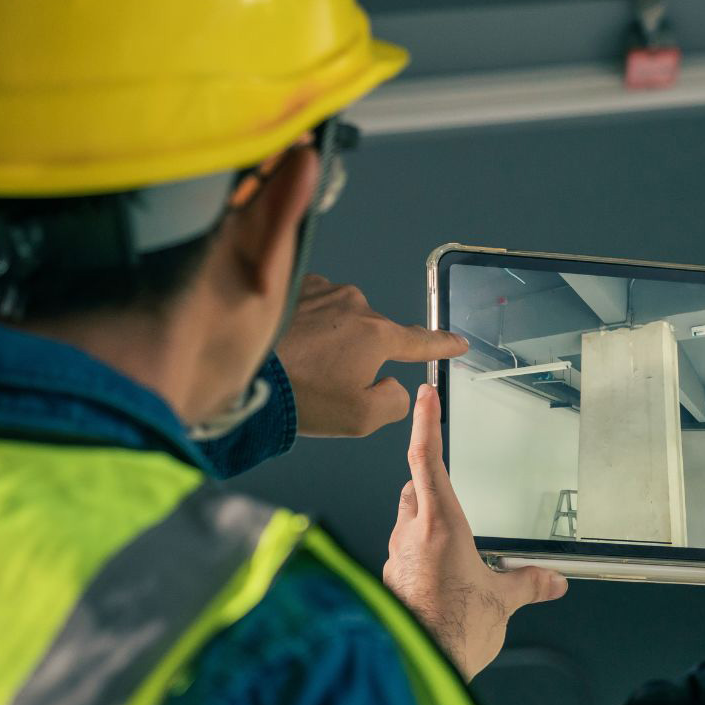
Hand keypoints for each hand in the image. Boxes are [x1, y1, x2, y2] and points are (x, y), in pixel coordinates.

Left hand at [275, 274, 467, 437]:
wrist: (246, 370)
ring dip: (330, 340)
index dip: (442, 345)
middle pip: (372, 335)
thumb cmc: (300, 396)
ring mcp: (325, 291)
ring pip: (341, 320)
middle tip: (326, 384)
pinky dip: (308, 325)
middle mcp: (356, 305)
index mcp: (378, 335)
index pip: (421, 341)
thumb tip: (392, 384)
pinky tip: (290, 344)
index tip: (458, 343)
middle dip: (358, 358)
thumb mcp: (361, 418)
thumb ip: (394, 401)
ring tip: (301, 365)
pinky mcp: (297, 286)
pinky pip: (315, 307)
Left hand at [382, 384, 566, 677]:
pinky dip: (416, 556)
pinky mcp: (390, 582)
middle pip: (411, 489)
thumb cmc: (453, 631)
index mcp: (440, 526)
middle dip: (424, 480)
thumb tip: (550, 581)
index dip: (425, 423)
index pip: (426, 460)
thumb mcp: (501, 603)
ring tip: (446, 537)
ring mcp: (395, 559)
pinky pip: (401, 556)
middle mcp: (410, 536)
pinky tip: (434, 575)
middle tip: (438, 475)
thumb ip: (526, 585)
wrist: (418, 666)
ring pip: (403, 522)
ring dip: (420, 521)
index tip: (424, 397)